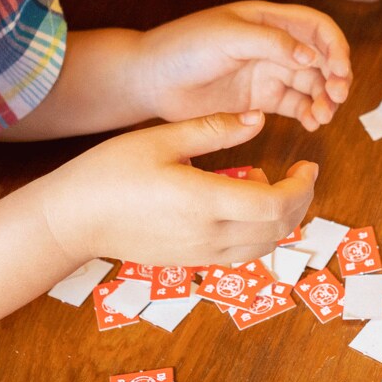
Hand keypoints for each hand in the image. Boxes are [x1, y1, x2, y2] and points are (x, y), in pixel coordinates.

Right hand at [45, 111, 318, 265]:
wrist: (72, 219)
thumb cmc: (110, 173)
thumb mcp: (161, 139)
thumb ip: (214, 130)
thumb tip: (258, 119)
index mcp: (205, 202)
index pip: (276, 205)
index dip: (302, 187)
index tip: (308, 165)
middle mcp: (209, 237)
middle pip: (278, 229)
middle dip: (301, 202)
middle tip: (302, 174)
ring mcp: (201, 255)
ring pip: (263, 246)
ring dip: (281, 219)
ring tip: (269, 185)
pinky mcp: (191, 262)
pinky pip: (241, 253)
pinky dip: (258, 233)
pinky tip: (243, 204)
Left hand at [139, 1, 350, 129]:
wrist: (150, 79)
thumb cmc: (183, 47)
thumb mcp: (229, 37)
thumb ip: (272, 43)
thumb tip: (313, 57)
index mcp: (269, 20)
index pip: (318, 28)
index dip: (336, 47)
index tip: (340, 70)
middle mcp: (274, 46)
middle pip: (321, 59)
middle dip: (336, 77)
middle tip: (338, 97)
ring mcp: (267, 74)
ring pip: (312, 86)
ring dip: (325, 100)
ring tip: (323, 117)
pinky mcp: (259, 101)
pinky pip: (295, 107)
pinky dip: (309, 114)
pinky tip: (312, 123)